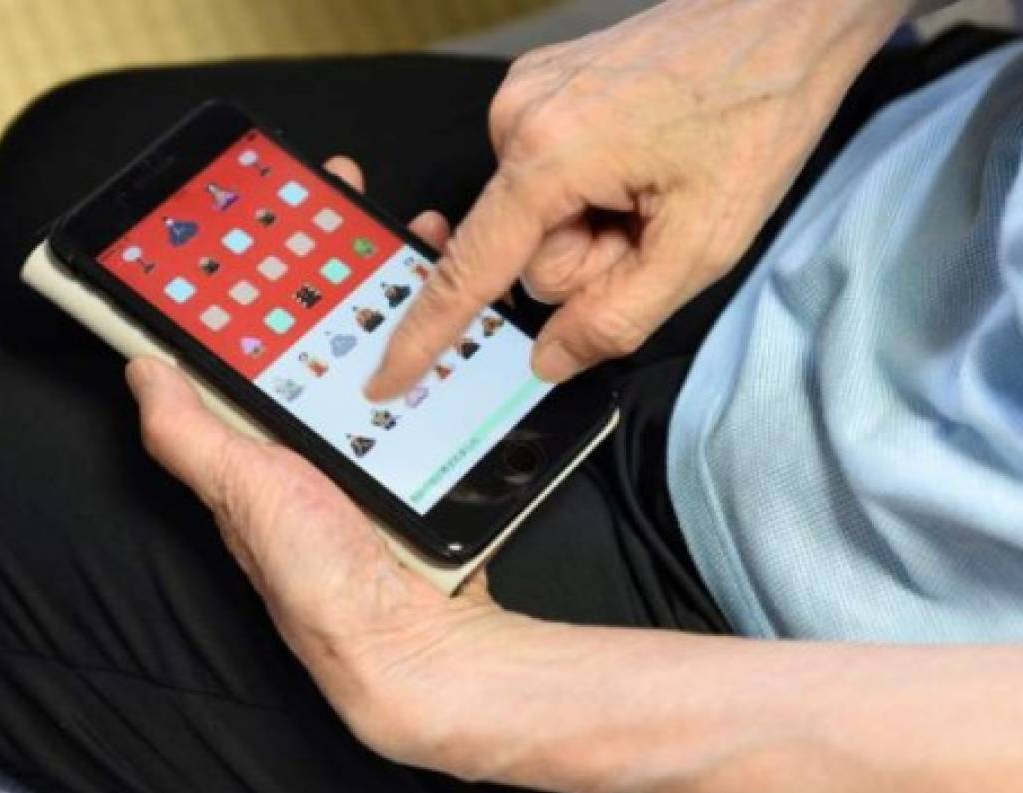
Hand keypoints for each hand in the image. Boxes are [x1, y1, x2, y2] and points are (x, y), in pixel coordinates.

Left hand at [126, 157, 521, 764]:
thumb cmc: (320, 579)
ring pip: (382, 344)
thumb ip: (188, 435)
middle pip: (322, 325)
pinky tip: (465, 311)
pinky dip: (444, 340)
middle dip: (336, 254)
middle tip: (353, 196)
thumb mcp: (242, 495)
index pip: (250, 331)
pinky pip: (430, 382)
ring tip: (418, 234)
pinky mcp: (425, 453)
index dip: (254, 266)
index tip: (270, 206)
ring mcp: (374, 441)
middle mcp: (312, 434)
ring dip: (398, 286)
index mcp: (257, 437)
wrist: (416, 642)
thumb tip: (139, 366)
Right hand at [365, 0, 908, 397]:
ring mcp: (527, 99)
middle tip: (652, 225)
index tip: (388, 377)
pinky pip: (549, 181)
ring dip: (595, 227)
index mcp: (547, 157)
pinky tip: (639, 164)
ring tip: (654, 188)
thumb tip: (549, 358)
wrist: (784, 16)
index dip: (426, 334)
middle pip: (523, 255)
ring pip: (538, 221)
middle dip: (587, 261)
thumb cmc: (755, 109)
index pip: (469, 271)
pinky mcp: (545, 92)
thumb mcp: (701, 244)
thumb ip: (616, 318)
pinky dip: (592, 192)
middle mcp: (518, 121)